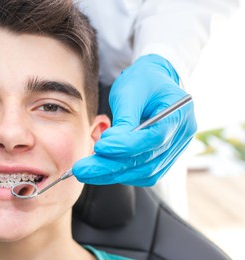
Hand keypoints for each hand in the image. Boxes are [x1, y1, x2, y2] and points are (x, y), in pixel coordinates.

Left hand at [73, 54, 196, 185]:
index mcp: (179, 113)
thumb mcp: (129, 92)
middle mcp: (182, 135)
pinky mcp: (164, 157)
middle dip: (111, 167)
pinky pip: (144, 173)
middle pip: (147, 160)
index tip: (100, 147)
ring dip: (114, 174)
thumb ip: (123, 120)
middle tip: (82, 169)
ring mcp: (175, 149)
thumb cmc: (142, 81)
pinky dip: (123, 174)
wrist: (153, 80)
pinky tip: (102, 171)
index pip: (154, 138)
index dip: (126, 146)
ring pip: (145, 172)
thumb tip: (107, 147)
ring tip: (87, 171)